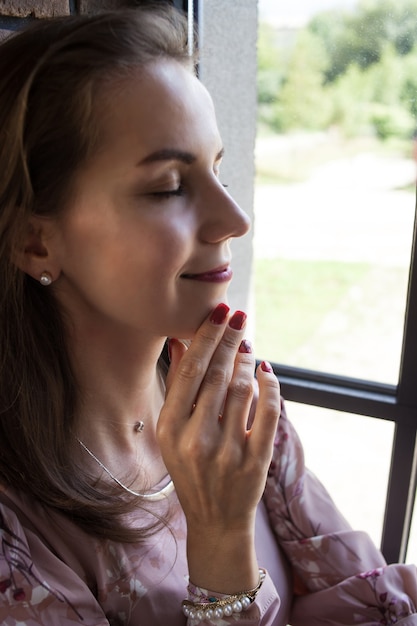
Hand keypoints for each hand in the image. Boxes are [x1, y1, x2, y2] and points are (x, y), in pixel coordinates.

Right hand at [157, 303, 279, 591]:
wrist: (214, 520)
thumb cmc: (189, 469)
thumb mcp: (171, 432)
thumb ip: (176, 386)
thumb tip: (179, 340)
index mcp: (169, 429)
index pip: (191, 371)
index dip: (207, 336)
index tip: (220, 312)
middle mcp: (196, 439)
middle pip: (217, 374)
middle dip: (230, 339)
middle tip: (240, 315)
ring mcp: (227, 452)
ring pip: (242, 389)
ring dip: (247, 361)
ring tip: (247, 344)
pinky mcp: (255, 461)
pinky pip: (267, 412)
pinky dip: (270, 386)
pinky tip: (266, 371)